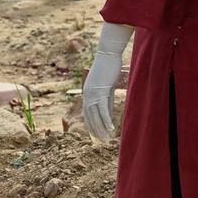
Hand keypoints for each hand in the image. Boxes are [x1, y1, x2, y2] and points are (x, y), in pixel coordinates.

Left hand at [82, 23, 134, 141]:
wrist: (107, 55)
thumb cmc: (108, 68)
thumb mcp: (107, 87)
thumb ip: (107, 99)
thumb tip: (108, 112)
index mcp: (87, 94)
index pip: (87, 114)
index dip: (91, 126)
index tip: (95, 136)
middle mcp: (87, 95)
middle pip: (90, 117)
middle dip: (95, 131)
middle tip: (101, 142)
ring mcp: (93, 94)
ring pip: (95, 116)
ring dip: (101, 129)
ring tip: (106, 139)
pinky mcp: (101, 91)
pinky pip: (103, 109)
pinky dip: (106, 119)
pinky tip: (111, 128)